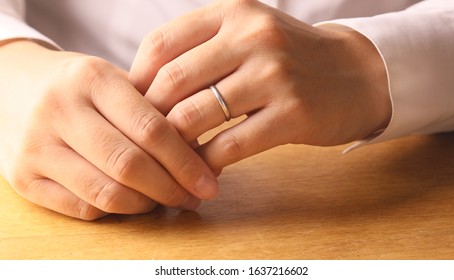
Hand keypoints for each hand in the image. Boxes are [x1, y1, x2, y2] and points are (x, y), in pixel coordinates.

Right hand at [0, 40, 217, 219]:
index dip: (186, 163)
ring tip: (165, 200)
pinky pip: (82, 208)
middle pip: (130, 165)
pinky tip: (132, 201)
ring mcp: (35, 146)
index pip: (151, 129)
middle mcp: (59, 109)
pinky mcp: (22, 178)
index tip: (209, 182)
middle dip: (172, 189)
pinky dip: (116, 211)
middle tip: (193, 197)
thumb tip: (204, 157)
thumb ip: (157, 114)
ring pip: (106, 193)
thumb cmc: (78, 86)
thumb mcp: (116, 82)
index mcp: (91, 78)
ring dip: (146, 205)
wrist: (12, 85)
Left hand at [129, 0, 391, 173]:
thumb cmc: (291, 58)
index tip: (132, 107)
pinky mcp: (294, 113)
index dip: (136, 80)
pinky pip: (231, 144)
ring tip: (170, 159)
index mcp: (233, 13)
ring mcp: (275, 74)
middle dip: (150, 118)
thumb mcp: (249, 33)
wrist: (356, 73)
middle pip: (172, 82)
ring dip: (175, 145)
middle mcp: (253, 36)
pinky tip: (203, 170)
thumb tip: (144, 88)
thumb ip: (202, 50)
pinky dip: (208, 162)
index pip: (161, 44)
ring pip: (196, 115)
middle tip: (144, 141)